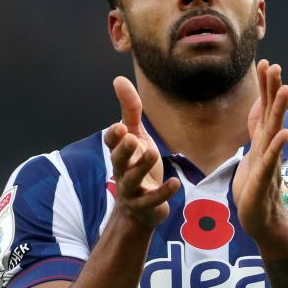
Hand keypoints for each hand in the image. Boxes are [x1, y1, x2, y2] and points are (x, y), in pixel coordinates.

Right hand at [103, 77, 180, 227]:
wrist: (140, 209)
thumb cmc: (137, 165)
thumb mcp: (136, 136)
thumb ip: (130, 110)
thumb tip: (119, 79)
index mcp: (120, 152)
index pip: (111, 143)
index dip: (114, 136)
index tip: (120, 127)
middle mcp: (122, 170)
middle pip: (118, 160)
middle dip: (123, 150)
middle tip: (131, 137)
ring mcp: (132, 190)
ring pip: (132, 179)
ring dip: (141, 167)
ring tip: (153, 153)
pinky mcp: (146, 205)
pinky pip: (153, 199)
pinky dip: (163, 192)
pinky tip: (175, 182)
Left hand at [232, 60, 287, 241]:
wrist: (263, 222)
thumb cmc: (256, 190)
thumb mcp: (252, 154)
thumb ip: (256, 132)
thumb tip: (258, 109)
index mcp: (262, 143)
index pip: (264, 110)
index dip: (265, 87)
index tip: (266, 62)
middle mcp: (269, 149)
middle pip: (272, 114)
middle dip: (273, 89)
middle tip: (275, 65)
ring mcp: (269, 164)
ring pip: (274, 133)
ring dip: (280, 110)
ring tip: (285, 88)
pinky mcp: (264, 182)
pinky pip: (271, 162)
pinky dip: (277, 147)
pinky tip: (284, 134)